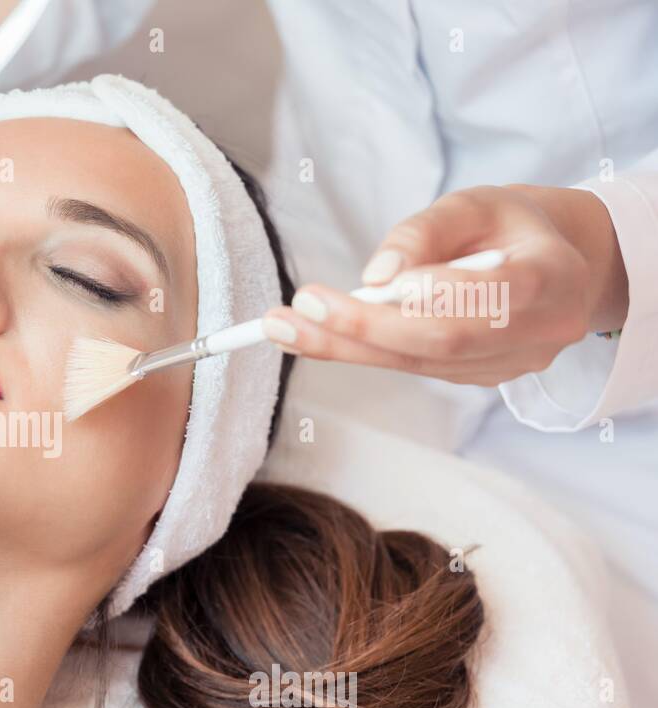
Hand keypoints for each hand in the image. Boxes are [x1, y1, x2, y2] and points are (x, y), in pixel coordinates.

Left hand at [262, 185, 629, 385]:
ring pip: (418, 362)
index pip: (483, 300)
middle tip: (290, 315)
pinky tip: (314, 334)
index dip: (419, 301)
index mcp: (553, 279)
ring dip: (343, 347)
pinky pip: (412, 365)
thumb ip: (423, 233)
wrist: (549, 263)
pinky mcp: (476, 377)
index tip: (357, 288)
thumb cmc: (507, 226)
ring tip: (280, 327)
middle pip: (440, 342)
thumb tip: (375, 276)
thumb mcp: (472, 204)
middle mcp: (538, 333)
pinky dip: (359, 350)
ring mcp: (509, 364)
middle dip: (361, 329)